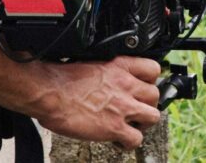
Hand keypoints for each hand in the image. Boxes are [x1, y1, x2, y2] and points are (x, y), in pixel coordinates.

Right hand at [20, 56, 161, 148]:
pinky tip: (119, 141)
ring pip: (153, 116)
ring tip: (132, 126)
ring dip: (144, 123)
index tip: (143, 86)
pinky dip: (129, 142)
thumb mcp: (90, 63)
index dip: (150, 80)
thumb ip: (105, 71)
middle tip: (137, 110)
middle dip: (148, 104)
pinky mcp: (115, 127)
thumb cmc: (60, 78)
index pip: (152, 69)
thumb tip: (105, 78)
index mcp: (119, 65)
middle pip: (155, 94)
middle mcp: (125, 84)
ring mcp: (123, 107)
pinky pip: (136, 139)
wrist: (50, 92)